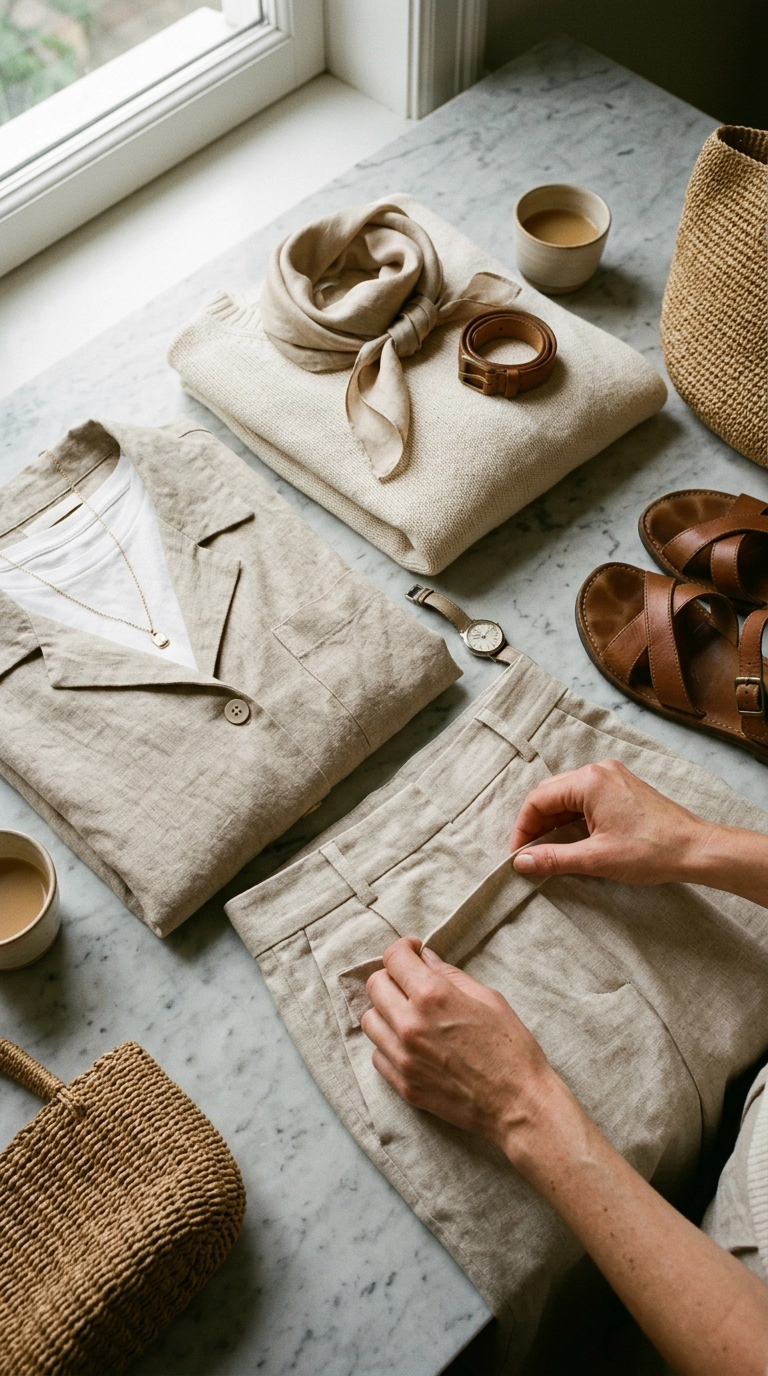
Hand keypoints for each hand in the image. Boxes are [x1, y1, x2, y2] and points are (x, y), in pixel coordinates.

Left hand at [361, 936, 559, 1152]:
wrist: (518, 1104)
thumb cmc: (512, 1048)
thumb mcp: (488, 999)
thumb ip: (451, 975)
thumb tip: (425, 958)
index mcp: (433, 996)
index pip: (393, 958)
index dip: (403, 949)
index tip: (413, 953)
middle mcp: (410, 1025)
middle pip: (374, 986)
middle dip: (392, 977)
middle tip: (411, 983)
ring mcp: (403, 1058)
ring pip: (370, 1020)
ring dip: (386, 1011)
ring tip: (409, 1015)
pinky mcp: (404, 1085)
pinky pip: (377, 1055)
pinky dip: (389, 1044)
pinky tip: (412, 1044)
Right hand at [510, 758, 711, 883]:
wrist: (695, 849)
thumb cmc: (651, 851)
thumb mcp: (595, 858)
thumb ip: (553, 858)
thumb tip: (521, 862)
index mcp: (589, 781)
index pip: (538, 800)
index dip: (523, 829)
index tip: (519, 855)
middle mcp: (599, 771)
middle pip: (551, 794)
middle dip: (536, 824)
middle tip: (530, 854)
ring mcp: (613, 777)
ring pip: (568, 796)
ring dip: (554, 822)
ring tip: (549, 850)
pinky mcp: (623, 788)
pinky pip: (586, 798)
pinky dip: (573, 818)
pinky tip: (572, 839)